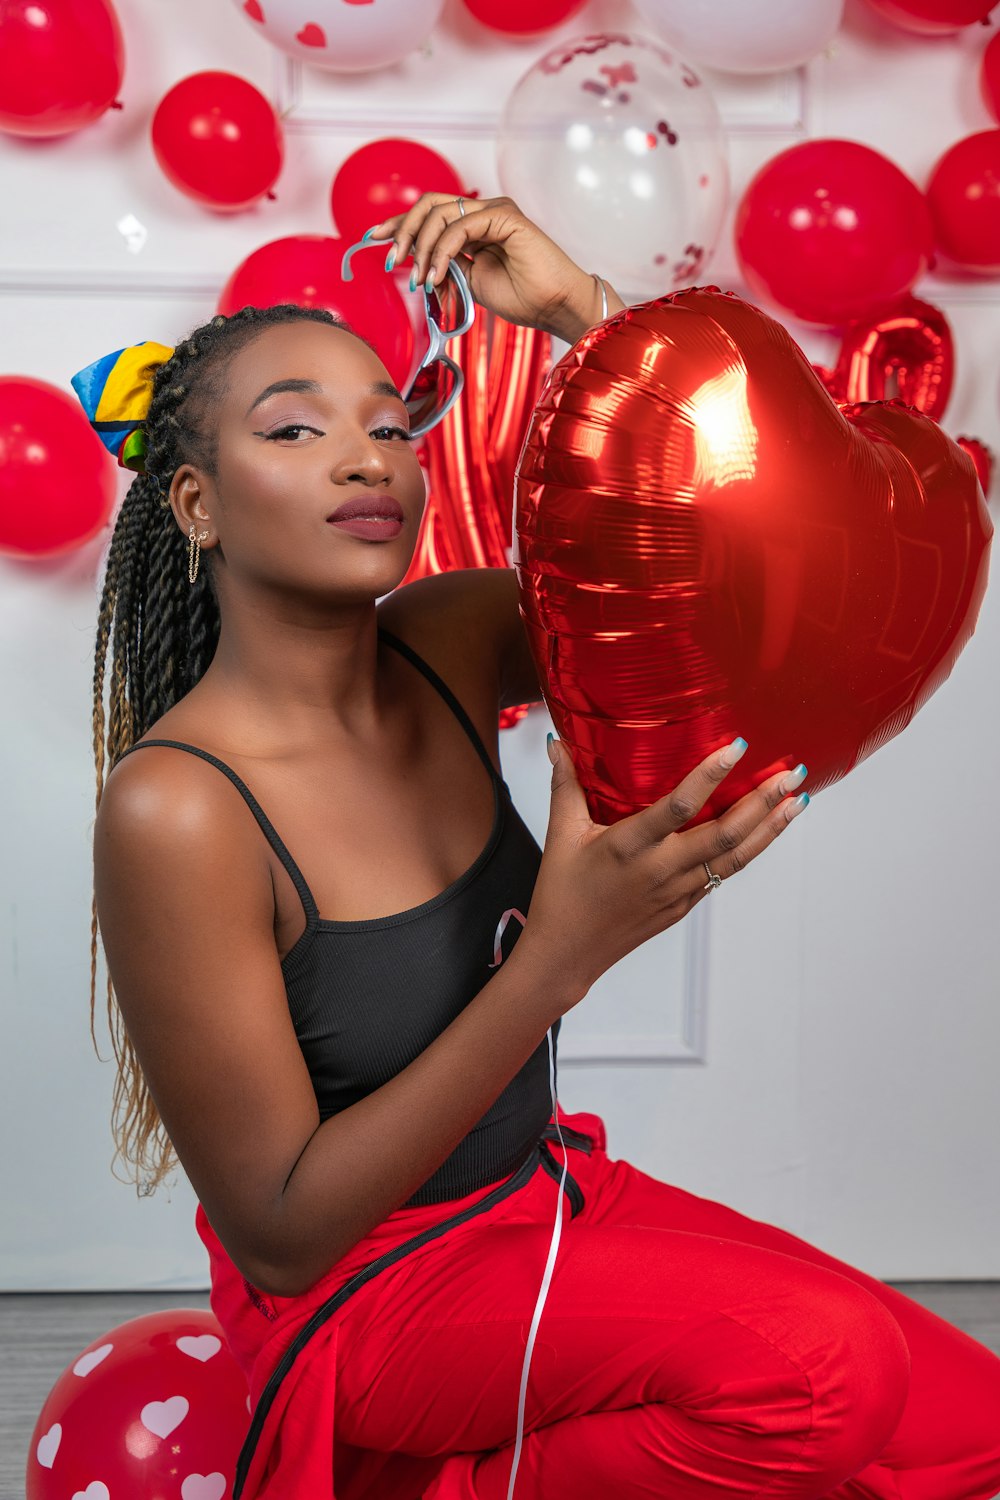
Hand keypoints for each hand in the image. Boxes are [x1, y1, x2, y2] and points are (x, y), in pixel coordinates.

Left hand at [365, 191, 621, 341]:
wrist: (554, 306)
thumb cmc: (522, 298)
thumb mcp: (470, 283)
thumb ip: (446, 268)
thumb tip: (416, 266)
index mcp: (474, 225)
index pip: (429, 214)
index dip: (400, 224)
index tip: (374, 239)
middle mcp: (483, 211)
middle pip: (428, 205)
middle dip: (403, 229)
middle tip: (392, 259)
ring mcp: (494, 210)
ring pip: (439, 213)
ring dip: (421, 246)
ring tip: (420, 278)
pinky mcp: (505, 216)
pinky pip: (459, 226)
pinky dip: (441, 251)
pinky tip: (436, 275)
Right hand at [516, 737, 809, 1008]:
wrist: (568, 954)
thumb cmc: (562, 894)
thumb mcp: (560, 836)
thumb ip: (565, 786)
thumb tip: (559, 742)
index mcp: (628, 848)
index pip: (678, 807)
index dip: (711, 776)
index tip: (738, 747)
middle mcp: (660, 870)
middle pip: (724, 834)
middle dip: (762, 803)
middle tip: (791, 773)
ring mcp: (677, 891)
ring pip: (735, 857)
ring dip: (770, 828)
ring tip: (798, 800)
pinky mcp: (685, 905)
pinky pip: (724, 873)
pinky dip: (751, 849)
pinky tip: (768, 830)